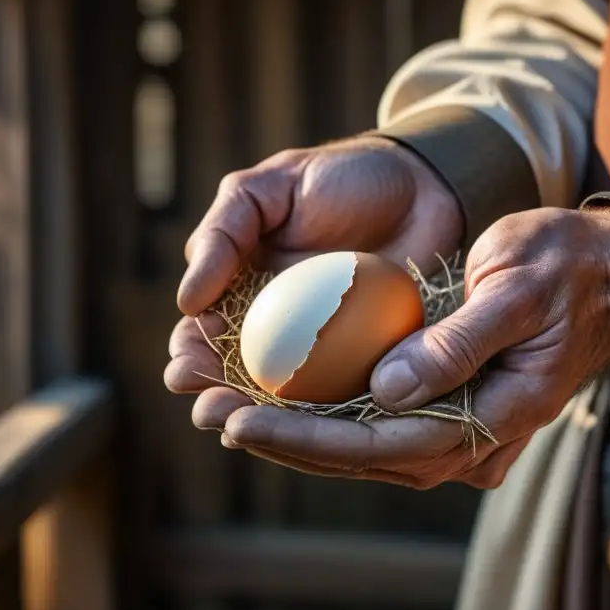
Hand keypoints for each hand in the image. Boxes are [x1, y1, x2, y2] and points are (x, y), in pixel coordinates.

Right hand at [165, 136, 463, 402]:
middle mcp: (280, 327)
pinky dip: (327, 414)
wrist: (425, 185)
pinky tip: (312, 430)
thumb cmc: (340, 178)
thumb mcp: (269, 189)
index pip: (206, 332)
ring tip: (241, 430)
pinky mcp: (372, 360)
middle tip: (210, 411)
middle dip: (217, 397)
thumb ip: (223, 233)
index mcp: (245, 290)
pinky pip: (345, 392)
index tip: (184, 371)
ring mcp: (327, 349)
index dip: (191, 355)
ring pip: (287, 395)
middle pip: (240, 374)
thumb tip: (186, 301)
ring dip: (261, 417)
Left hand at [207, 205, 609, 489]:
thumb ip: (458, 343)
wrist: (609, 275)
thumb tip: (387, 389)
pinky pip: (374, 421)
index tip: (240, 419)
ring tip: (221, 409)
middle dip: (282, 440)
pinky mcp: (447, 407)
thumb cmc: (566, 270)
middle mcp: (472, 441)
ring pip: (360, 446)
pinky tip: (272, 396)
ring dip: (292, 430)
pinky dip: (320, 411)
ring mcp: (460, 428)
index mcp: (494, 419)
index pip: (384, 445)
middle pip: (360, 457)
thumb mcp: (517, 290)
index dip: (307, 437)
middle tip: (207, 415)